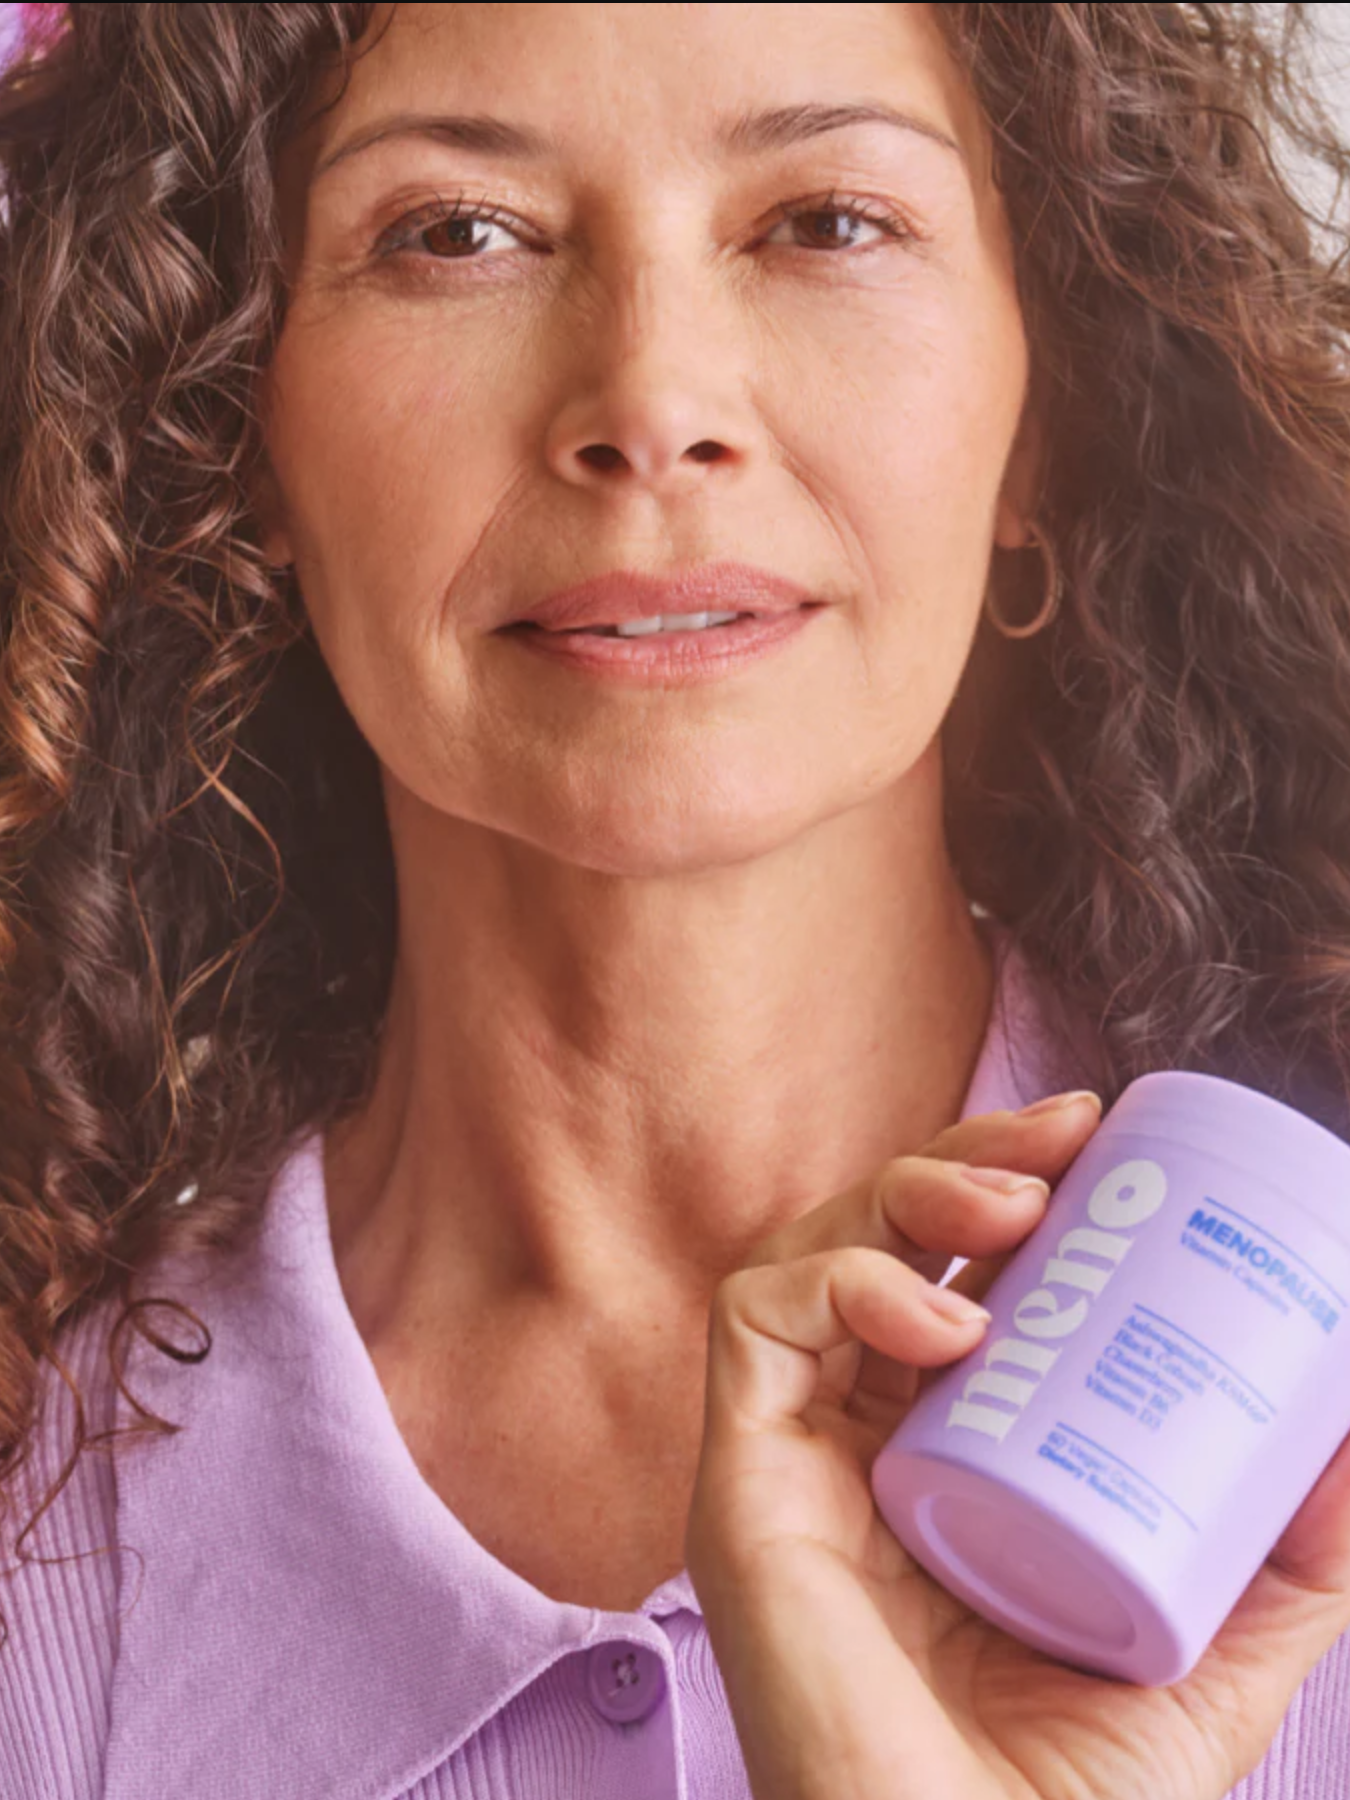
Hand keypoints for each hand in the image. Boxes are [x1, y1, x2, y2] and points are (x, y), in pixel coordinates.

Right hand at [684, 1091, 1349, 1799]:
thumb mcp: (1213, 1654)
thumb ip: (1290, 1561)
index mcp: (943, 1453)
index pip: (958, 1271)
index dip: (1011, 1177)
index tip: (1101, 1130)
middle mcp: (859, 1435)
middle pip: (880, 1234)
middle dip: (965, 1153)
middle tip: (1065, 1132)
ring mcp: (795, 1452)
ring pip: (809, 1250)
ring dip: (904, 1192)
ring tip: (1007, 1212)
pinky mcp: (739, 1477)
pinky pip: (754, 1321)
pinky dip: (842, 1282)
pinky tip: (940, 1320)